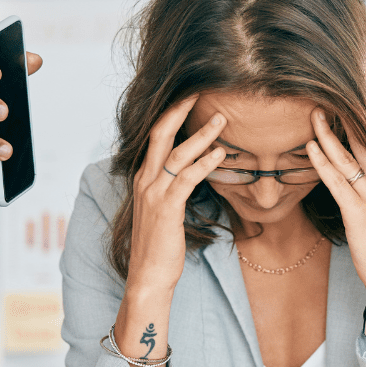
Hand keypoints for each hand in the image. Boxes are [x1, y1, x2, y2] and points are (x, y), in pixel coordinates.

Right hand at [125, 95, 226, 293]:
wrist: (148, 275)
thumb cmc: (160, 244)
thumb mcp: (163, 209)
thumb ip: (173, 187)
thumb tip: (193, 171)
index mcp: (144, 177)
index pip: (155, 136)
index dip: (172, 114)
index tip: (190, 97)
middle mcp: (145, 180)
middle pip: (159, 133)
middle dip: (180, 110)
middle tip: (201, 91)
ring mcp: (154, 194)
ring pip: (176, 153)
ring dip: (201, 134)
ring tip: (222, 118)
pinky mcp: (166, 208)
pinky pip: (186, 178)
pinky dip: (204, 163)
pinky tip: (220, 154)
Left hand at [306, 110, 365, 355]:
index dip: (360, 121)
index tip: (343, 100)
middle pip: (363, 143)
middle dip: (343, 119)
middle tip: (324, 96)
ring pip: (349, 158)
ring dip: (328, 134)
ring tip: (313, 114)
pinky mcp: (359, 212)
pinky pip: (338, 181)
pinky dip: (323, 162)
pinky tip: (311, 147)